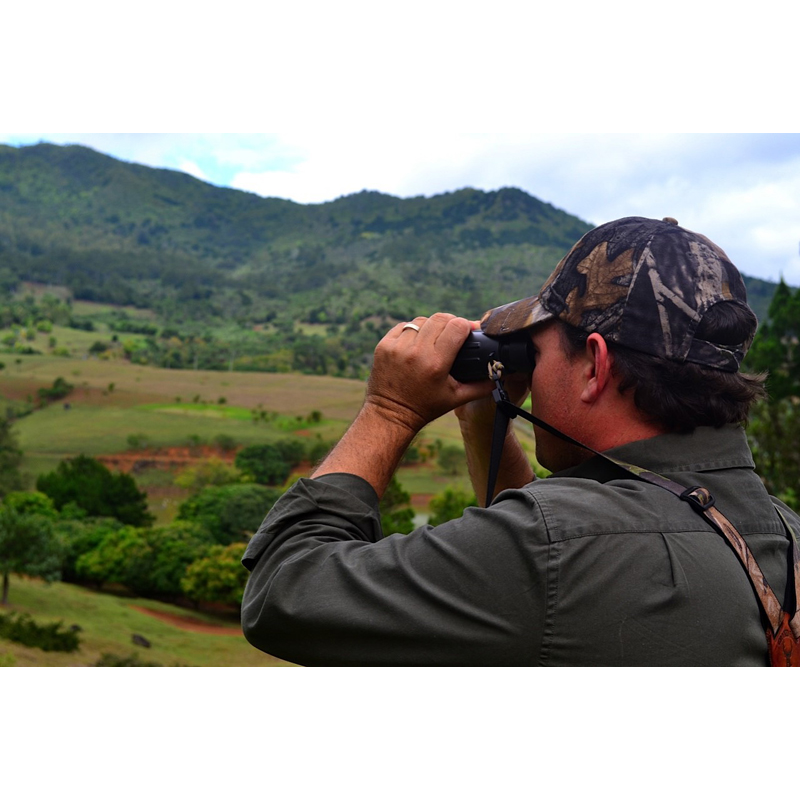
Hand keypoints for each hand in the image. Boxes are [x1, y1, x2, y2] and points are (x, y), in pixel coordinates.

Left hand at [365, 313, 494, 433]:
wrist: (391, 414)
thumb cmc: (426, 407)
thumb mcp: (457, 399)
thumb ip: (481, 386)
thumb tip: (500, 373)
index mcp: (436, 363)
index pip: (456, 327)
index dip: (466, 325)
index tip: (470, 330)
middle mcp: (415, 352)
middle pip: (440, 318)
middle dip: (451, 322)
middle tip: (455, 332)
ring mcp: (397, 347)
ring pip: (421, 320)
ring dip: (431, 326)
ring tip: (436, 338)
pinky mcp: (384, 346)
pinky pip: (404, 326)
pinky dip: (414, 331)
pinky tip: (418, 341)